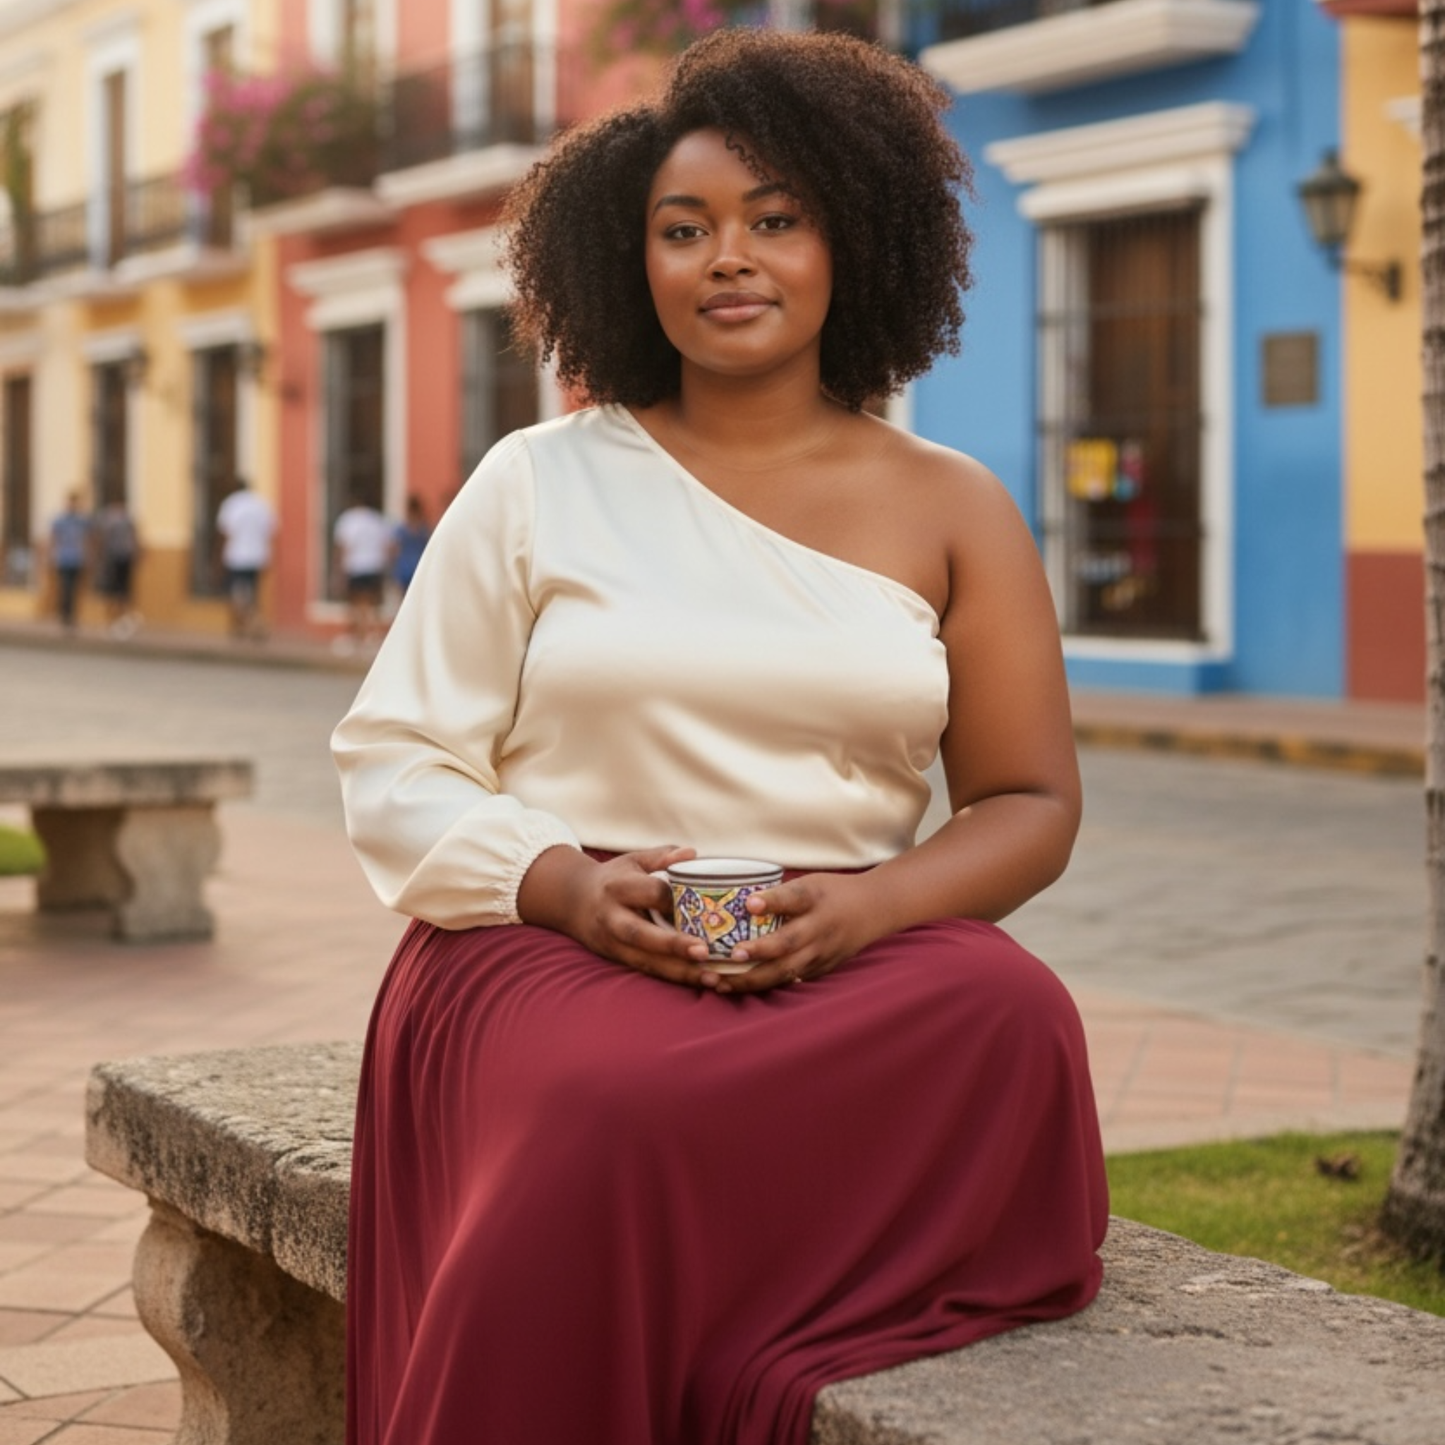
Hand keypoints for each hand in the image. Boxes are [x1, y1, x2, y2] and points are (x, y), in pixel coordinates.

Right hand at [518, 843, 719, 985]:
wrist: (573, 901)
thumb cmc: (615, 878)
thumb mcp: (634, 860)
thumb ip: (663, 856)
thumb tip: (691, 854)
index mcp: (618, 887)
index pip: (650, 892)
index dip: (674, 898)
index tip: (701, 904)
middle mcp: (612, 917)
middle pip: (641, 934)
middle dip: (672, 945)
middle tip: (704, 951)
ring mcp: (612, 942)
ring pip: (645, 960)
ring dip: (679, 971)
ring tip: (711, 977)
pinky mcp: (617, 959)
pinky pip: (647, 970)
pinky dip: (674, 977)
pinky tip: (700, 981)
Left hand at [699, 872, 881, 993]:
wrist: (872, 910)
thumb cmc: (832, 893)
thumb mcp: (810, 883)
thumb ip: (780, 895)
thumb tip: (739, 902)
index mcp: (815, 900)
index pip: (793, 898)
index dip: (771, 901)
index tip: (749, 903)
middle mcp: (819, 929)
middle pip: (787, 944)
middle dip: (757, 953)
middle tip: (730, 956)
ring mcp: (821, 953)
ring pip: (785, 971)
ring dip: (752, 979)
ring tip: (722, 983)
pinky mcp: (820, 969)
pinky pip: (790, 979)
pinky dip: (765, 985)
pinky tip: (740, 988)